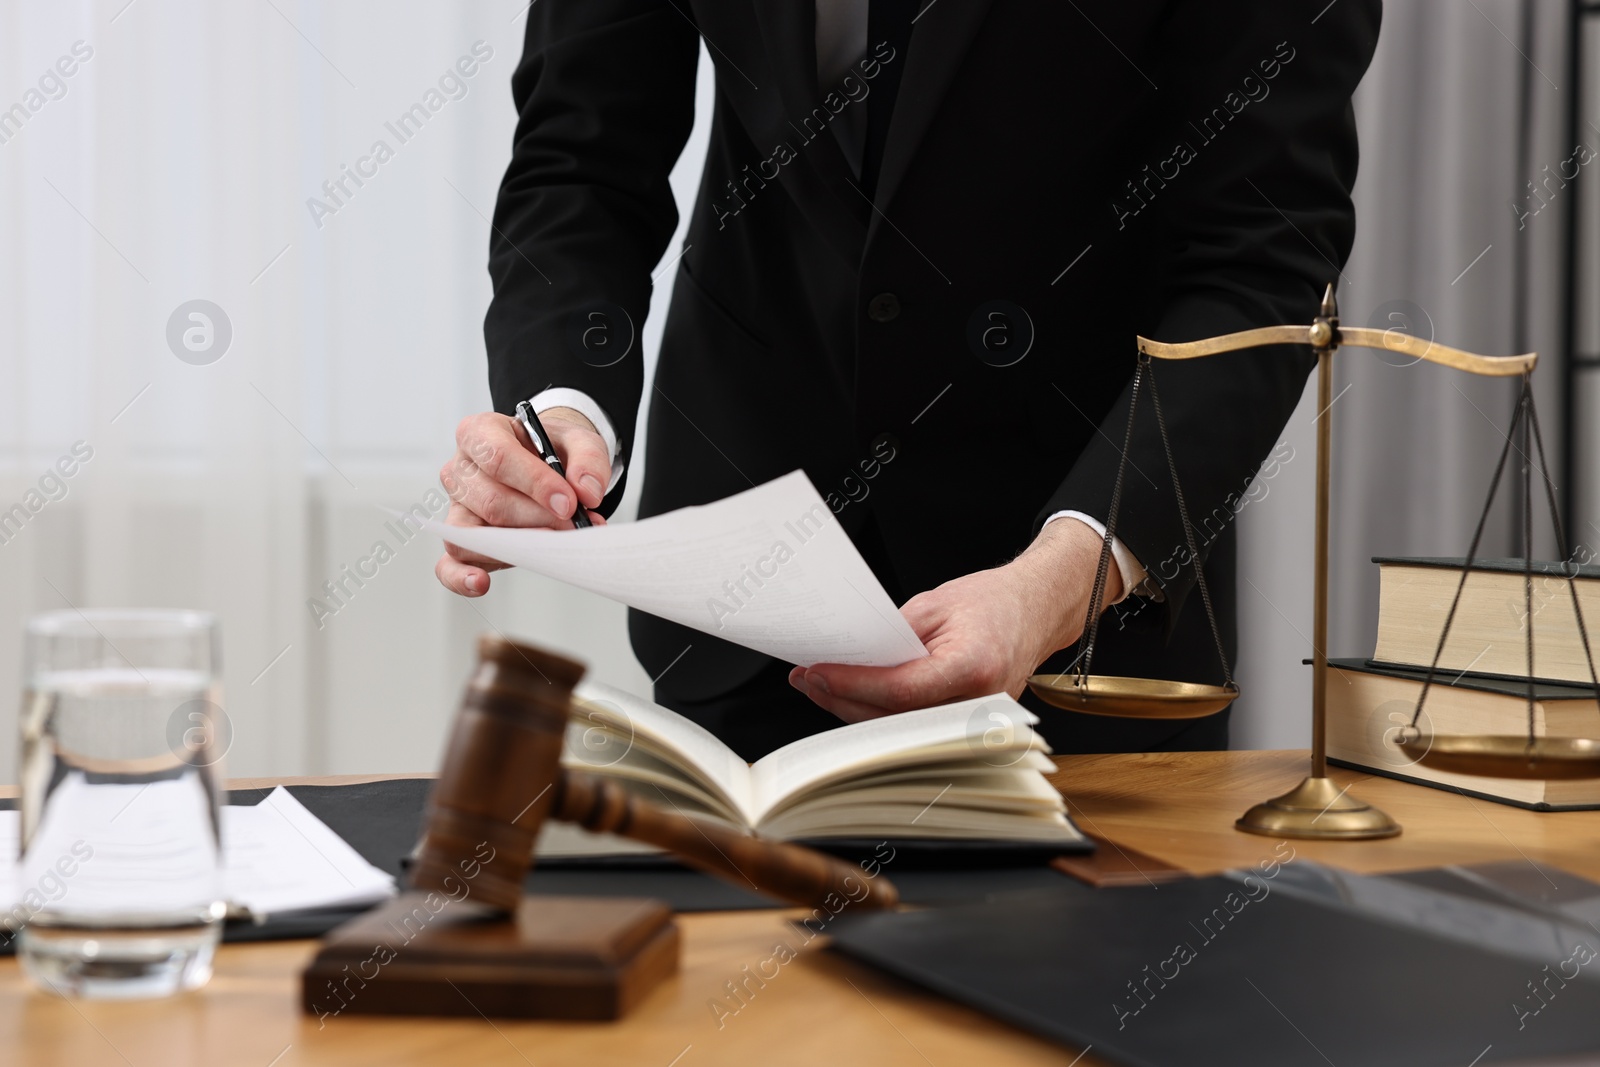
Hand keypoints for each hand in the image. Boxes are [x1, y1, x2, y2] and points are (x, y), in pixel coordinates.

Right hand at [434, 406, 611, 596]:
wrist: (545, 461)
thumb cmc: (552, 449)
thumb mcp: (578, 440)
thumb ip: (588, 460)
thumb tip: (587, 493)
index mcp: (480, 433)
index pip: (498, 458)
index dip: (535, 484)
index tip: (568, 502)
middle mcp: (460, 468)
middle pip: (491, 501)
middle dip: (537, 519)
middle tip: (574, 526)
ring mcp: (456, 506)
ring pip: (472, 534)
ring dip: (516, 547)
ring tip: (552, 548)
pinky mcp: (460, 538)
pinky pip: (449, 563)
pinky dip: (461, 577)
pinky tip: (482, 583)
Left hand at [789, 518, 1122, 721]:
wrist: (1036, 611)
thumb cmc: (993, 603)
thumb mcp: (934, 605)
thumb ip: (892, 637)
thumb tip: (846, 658)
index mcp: (975, 668)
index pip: (900, 690)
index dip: (851, 684)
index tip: (816, 672)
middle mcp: (980, 705)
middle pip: (894, 718)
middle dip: (842, 698)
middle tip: (806, 678)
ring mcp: (976, 724)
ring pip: (898, 729)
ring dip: (854, 709)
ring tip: (819, 684)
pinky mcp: (967, 728)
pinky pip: (912, 727)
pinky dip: (879, 713)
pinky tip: (852, 694)